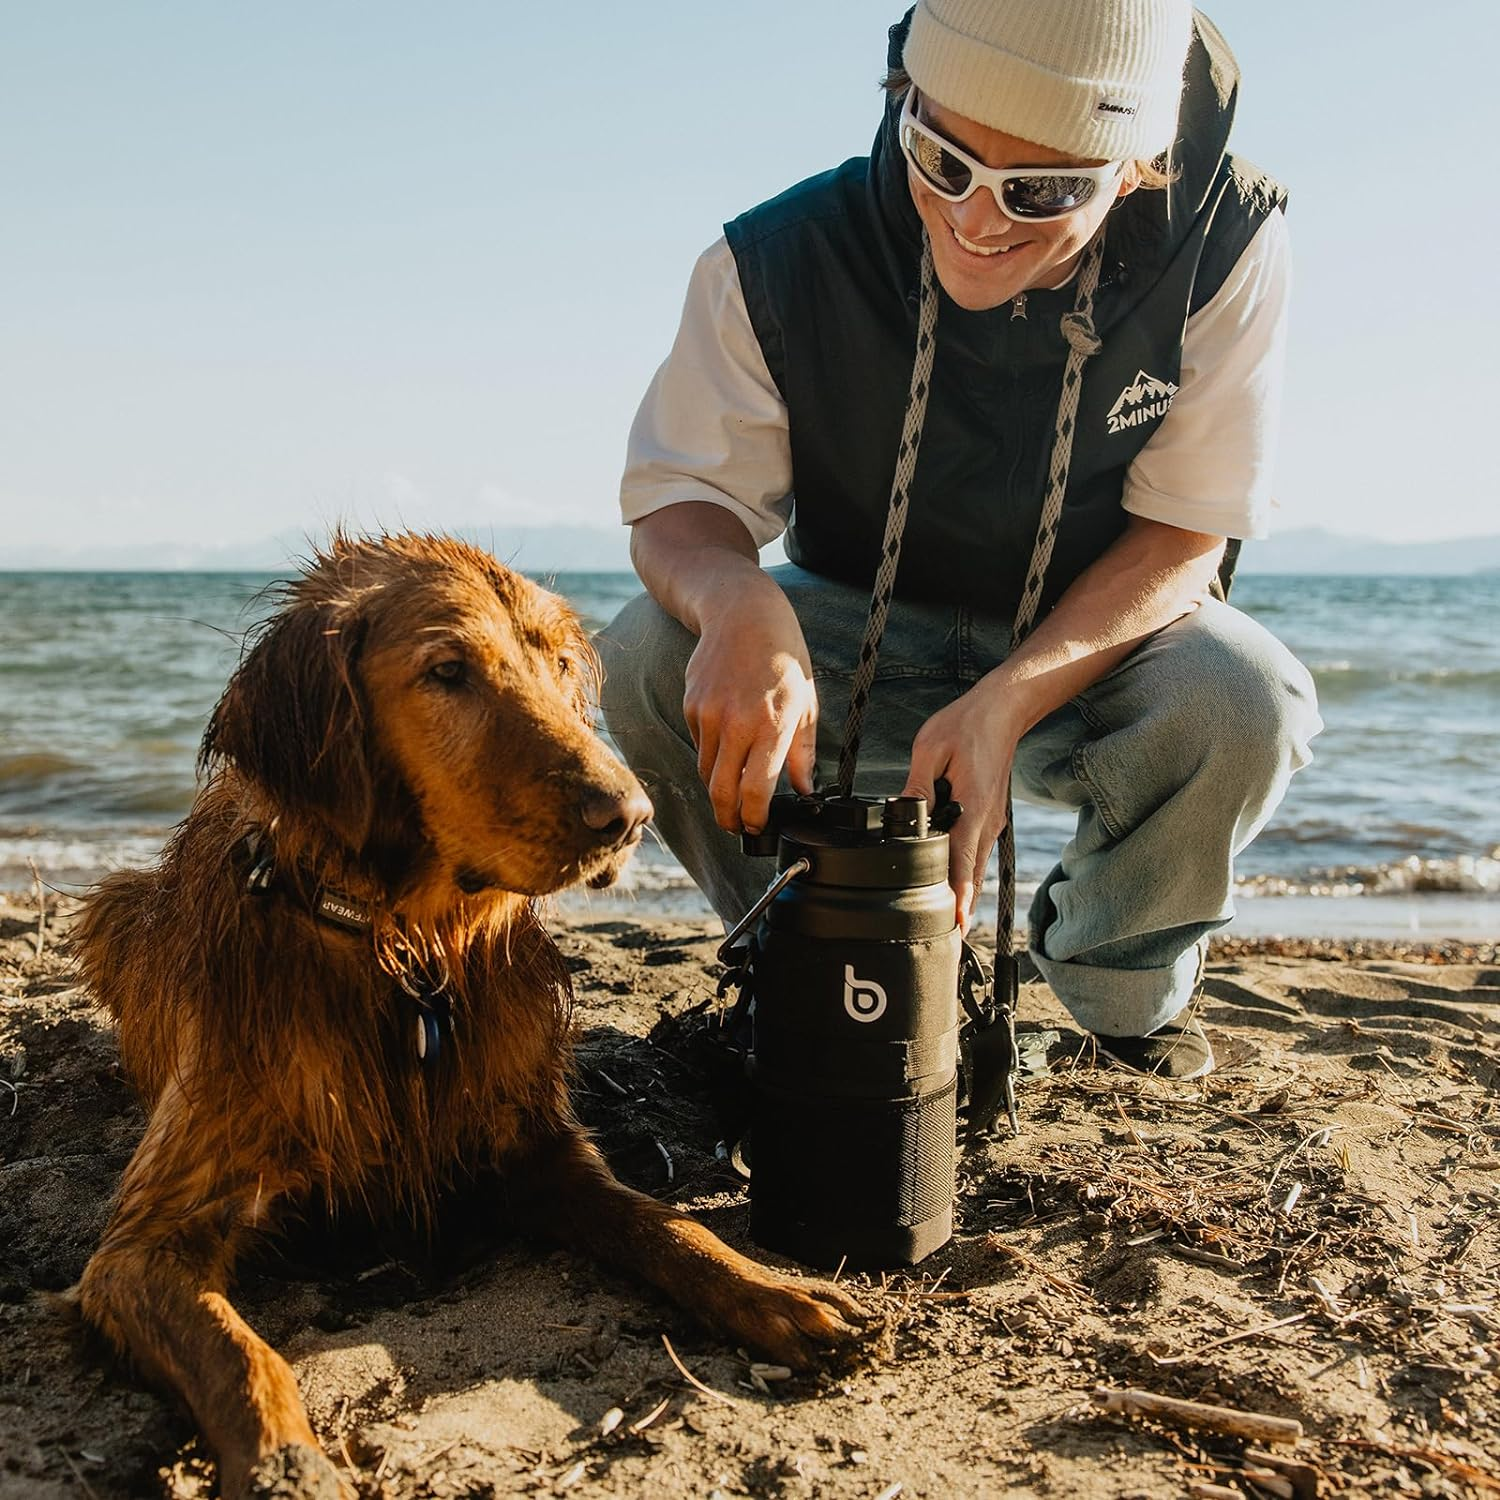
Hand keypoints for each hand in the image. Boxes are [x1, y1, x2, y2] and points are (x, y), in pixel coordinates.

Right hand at [682, 591, 817, 833]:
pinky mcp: (691, 706)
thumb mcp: (806, 703)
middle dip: (728, 819)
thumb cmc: (783, 657)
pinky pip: (700, 745)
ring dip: (719, 789)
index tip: (758, 828)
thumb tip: (805, 790)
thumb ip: (803, 752)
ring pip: (706, 771)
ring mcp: (709, 714)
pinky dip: (712, 754)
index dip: (755, 819)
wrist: (743, 614)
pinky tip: (727, 742)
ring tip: (733, 793)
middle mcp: (737, 722)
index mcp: (772, 724)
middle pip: (721, 791)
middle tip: (737, 827)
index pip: (756, 790)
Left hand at [901, 680, 1021, 930]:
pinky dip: (964, 868)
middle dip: (959, 905)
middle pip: (971, 874)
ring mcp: (991, 820)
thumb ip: (917, 787)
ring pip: (975, 864)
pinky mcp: (989, 816)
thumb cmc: (966, 725)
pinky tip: (948, 877)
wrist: (1002, 710)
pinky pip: (975, 850)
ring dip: (962, 888)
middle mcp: (987, 821)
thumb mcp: (930, 751)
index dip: (958, 898)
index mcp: (974, 807)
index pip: (963, 862)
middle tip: (946, 936)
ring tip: (947, 917)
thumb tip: (903, 816)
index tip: (956, 927)